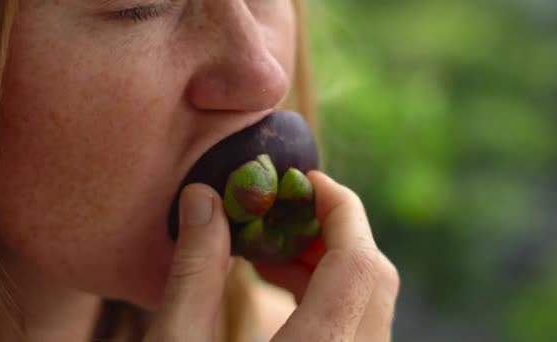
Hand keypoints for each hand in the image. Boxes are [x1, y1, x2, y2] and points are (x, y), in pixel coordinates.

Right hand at [144, 171, 398, 340]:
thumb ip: (193, 271)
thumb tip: (203, 198)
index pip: (358, 264)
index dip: (340, 209)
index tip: (306, 179)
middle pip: (374, 278)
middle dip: (334, 231)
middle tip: (284, 210)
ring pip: (370, 301)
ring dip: (330, 262)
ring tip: (273, 248)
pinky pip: (359, 323)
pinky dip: (329, 292)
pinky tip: (280, 284)